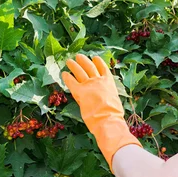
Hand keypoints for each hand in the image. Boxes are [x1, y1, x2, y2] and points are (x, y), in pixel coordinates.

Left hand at [61, 54, 140, 171]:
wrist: (108, 120)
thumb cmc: (114, 115)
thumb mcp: (113, 100)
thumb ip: (108, 95)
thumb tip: (105, 97)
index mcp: (109, 82)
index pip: (103, 69)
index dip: (99, 62)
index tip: (95, 58)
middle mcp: (99, 81)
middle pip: (90, 67)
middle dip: (84, 61)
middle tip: (79, 56)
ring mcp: (89, 85)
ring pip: (80, 71)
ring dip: (74, 65)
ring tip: (69, 61)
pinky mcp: (80, 92)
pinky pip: (72, 82)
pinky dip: (67, 77)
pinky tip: (64, 74)